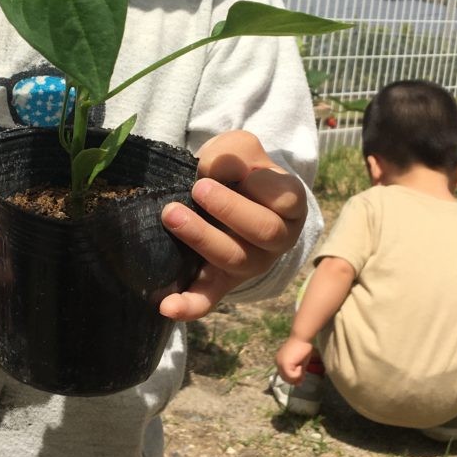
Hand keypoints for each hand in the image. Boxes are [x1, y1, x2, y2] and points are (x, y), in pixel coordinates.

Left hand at [159, 130, 306, 320]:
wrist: (229, 197)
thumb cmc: (240, 171)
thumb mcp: (243, 150)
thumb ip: (235, 151)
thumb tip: (213, 169)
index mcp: (289, 206)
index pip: (286, 198)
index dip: (261, 184)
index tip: (235, 169)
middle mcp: (276, 240)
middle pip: (263, 232)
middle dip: (229, 209)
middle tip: (198, 189)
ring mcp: (250, 264)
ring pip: (234, 259)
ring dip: (202, 238)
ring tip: (171, 215)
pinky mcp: (221, 283)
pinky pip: (209, 299)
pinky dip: (189, 306)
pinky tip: (167, 306)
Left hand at [275, 336, 315, 383]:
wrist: (301, 338)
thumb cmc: (302, 348)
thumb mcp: (300, 364)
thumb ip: (298, 373)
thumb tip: (299, 384)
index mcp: (280, 362)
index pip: (285, 376)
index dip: (293, 379)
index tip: (301, 377)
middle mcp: (278, 363)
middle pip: (286, 379)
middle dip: (295, 379)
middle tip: (302, 371)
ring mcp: (280, 364)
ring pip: (289, 379)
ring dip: (297, 375)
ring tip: (301, 366)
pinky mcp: (284, 364)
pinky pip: (291, 376)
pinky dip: (298, 373)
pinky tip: (301, 365)